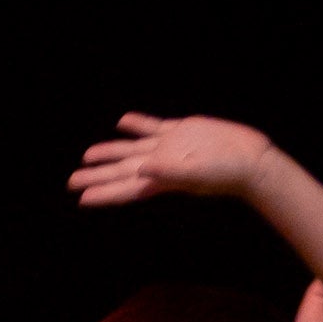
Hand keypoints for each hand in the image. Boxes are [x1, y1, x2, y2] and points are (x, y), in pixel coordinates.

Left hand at [69, 113, 273, 207]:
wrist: (251, 159)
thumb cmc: (227, 174)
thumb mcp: (196, 175)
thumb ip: (168, 173)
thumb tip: (142, 170)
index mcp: (160, 179)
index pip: (125, 188)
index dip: (103, 193)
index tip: (81, 198)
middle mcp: (160, 164)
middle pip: (121, 170)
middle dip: (96, 175)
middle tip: (71, 182)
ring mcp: (169, 147)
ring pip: (131, 149)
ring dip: (110, 152)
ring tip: (87, 155)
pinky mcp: (181, 131)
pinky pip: (152, 127)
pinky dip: (137, 125)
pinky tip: (122, 123)